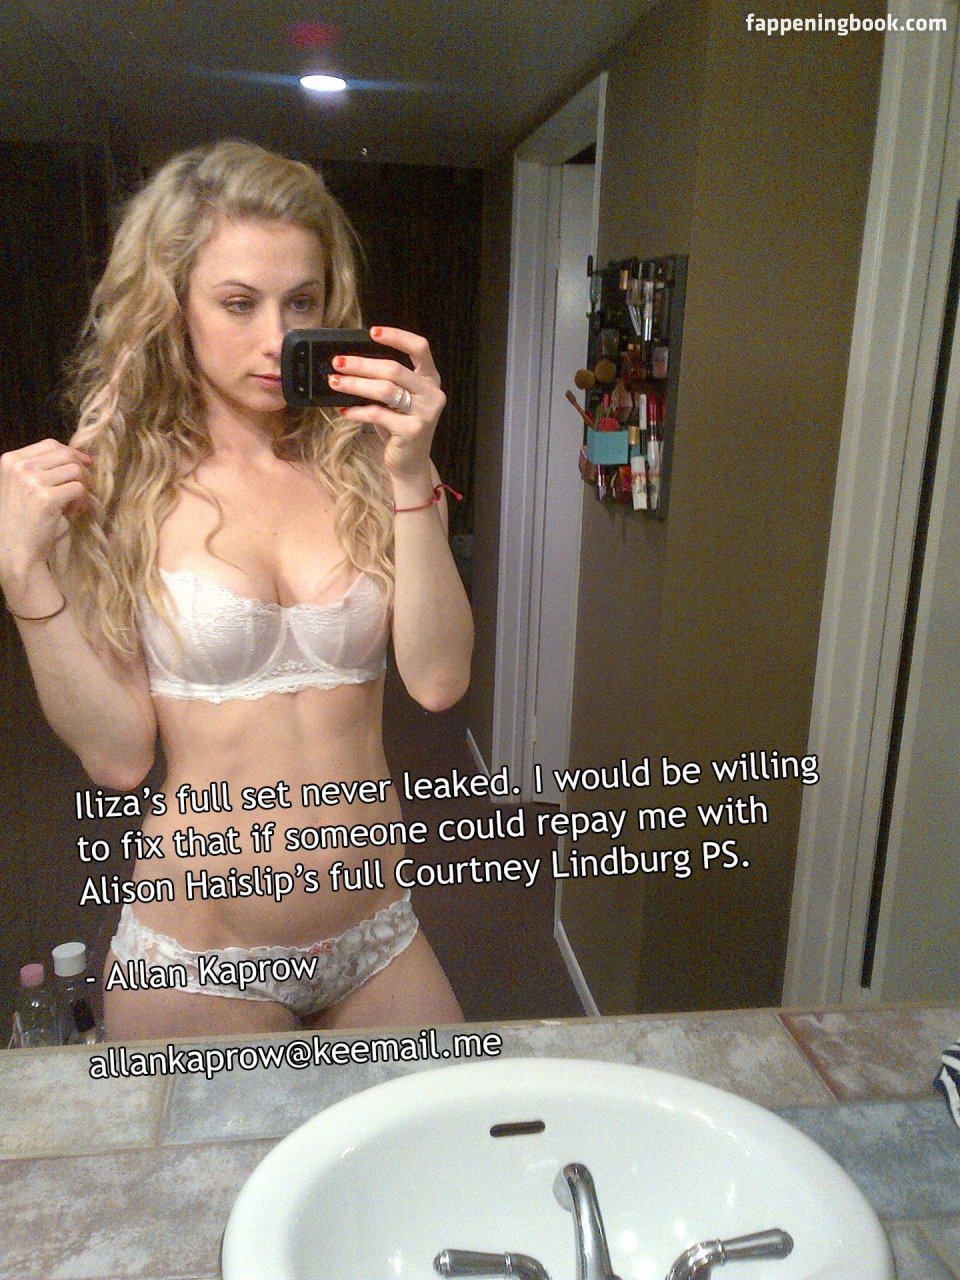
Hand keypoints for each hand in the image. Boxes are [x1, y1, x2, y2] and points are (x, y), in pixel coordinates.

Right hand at [0, 438, 91, 583]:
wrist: (15, 549)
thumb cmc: (22, 519)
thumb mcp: (22, 485)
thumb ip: (41, 468)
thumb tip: (81, 456)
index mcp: (10, 460)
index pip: (50, 444)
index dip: (72, 453)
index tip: (84, 465)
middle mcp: (19, 467)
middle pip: (66, 454)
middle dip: (82, 470)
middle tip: (85, 488)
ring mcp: (31, 481)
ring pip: (76, 471)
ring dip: (83, 487)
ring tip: (75, 504)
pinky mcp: (46, 499)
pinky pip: (78, 489)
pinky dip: (82, 501)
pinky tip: (72, 513)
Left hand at [328, 327, 445, 489]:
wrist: (409, 464)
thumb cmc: (397, 427)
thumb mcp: (394, 401)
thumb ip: (383, 381)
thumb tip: (348, 362)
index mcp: (430, 380)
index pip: (420, 348)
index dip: (397, 336)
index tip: (372, 332)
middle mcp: (432, 394)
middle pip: (394, 369)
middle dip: (361, 364)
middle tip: (337, 362)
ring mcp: (425, 413)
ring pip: (386, 390)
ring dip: (355, 384)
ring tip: (334, 382)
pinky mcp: (413, 431)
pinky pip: (378, 414)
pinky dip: (357, 411)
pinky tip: (343, 411)